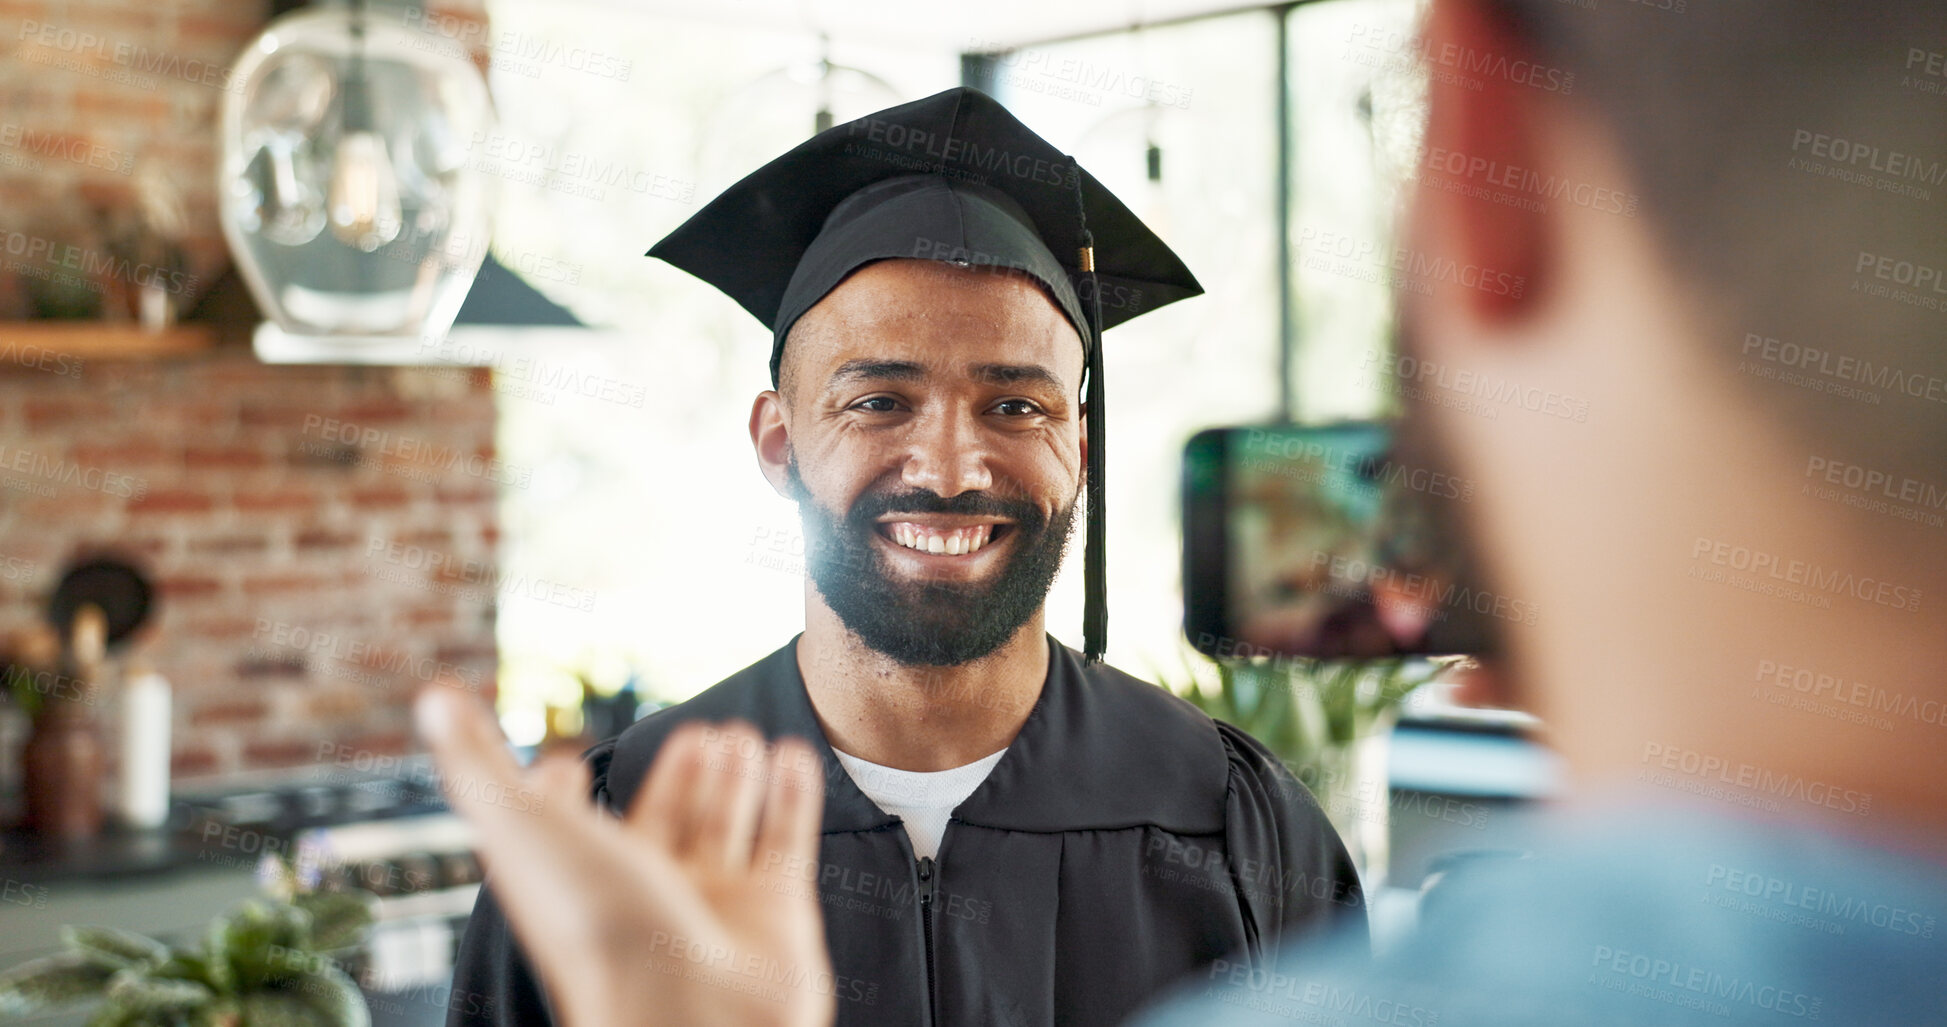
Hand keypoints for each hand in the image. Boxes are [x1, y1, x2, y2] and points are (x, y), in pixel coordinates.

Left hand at [414, 683, 835, 1026]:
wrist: (690, 1015)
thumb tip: (432, 698)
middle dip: (678, 774)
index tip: (566, 762)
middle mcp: (645, 892)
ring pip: (723, 827)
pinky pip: (785, 841)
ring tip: (737, 735)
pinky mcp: (774, 910)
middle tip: (696, 731)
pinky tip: (790, 756)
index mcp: (575, 877)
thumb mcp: (521, 830)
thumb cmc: (596, 932)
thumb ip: (477, 763)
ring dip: (732, 780)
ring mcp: (712, 903)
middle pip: (661, 821)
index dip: (566, 792)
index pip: (565, 828)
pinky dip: (790, 797)